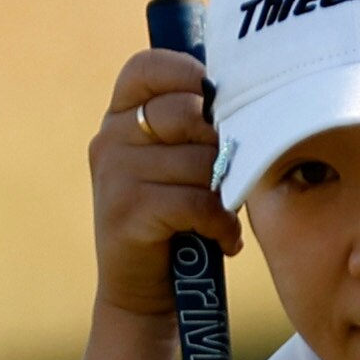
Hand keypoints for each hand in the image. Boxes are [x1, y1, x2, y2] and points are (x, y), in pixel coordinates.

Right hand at [91, 48, 242, 316]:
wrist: (145, 292)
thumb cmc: (177, 221)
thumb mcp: (180, 163)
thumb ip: (196, 126)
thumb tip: (250, 92)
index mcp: (120, 116)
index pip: (149, 67)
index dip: (188, 75)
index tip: (215, 105)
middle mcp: (110, 138)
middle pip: (189, 114)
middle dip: (221, 147)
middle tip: (226, 179)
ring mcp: (114, 173)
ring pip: (200, 163)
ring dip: (226, 194)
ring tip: (224, 217)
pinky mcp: (126, 211)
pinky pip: (197, 202)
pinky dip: (221, 224)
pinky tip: (223, 239)